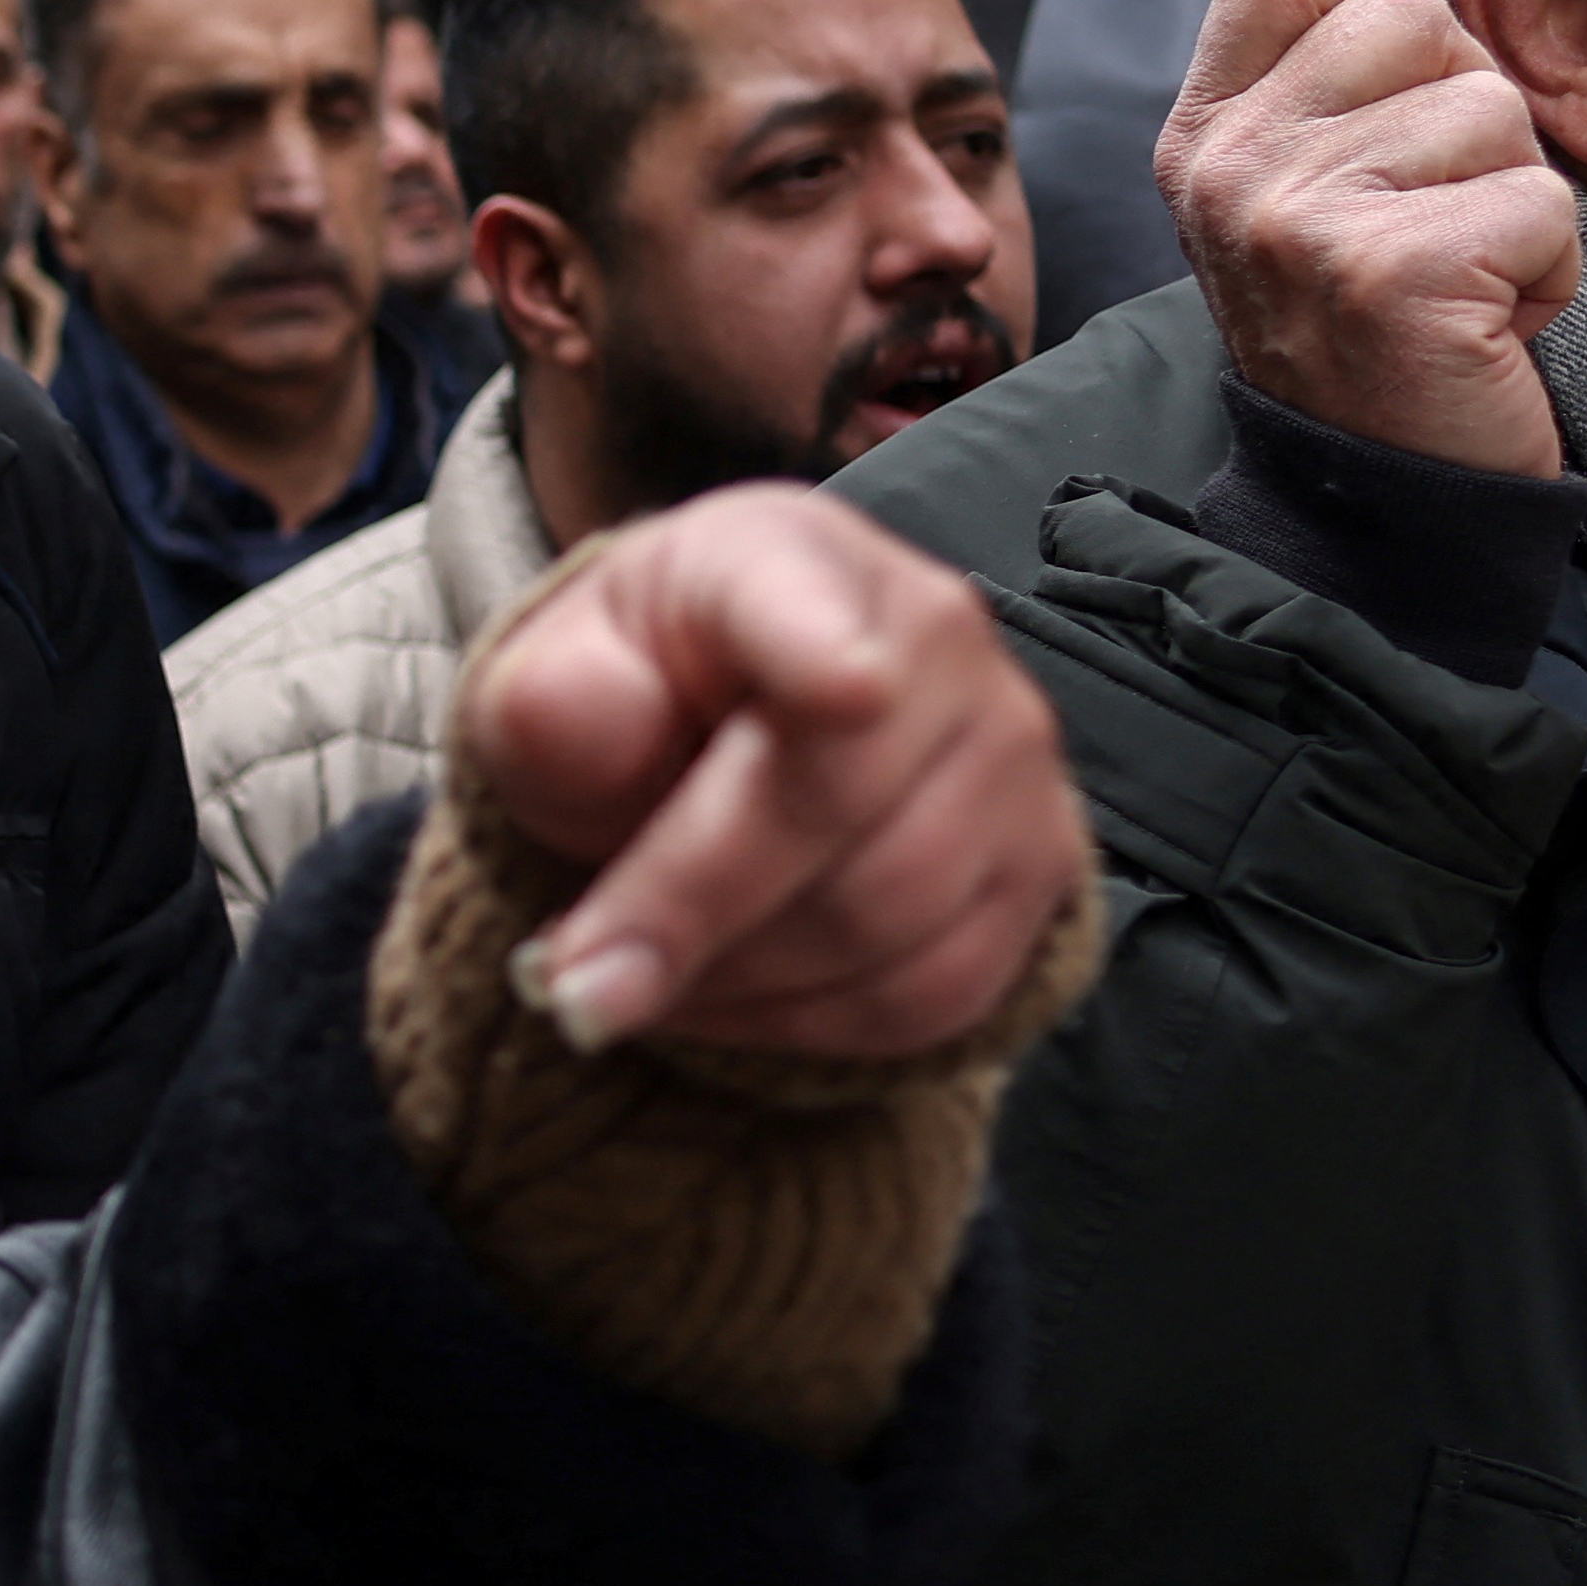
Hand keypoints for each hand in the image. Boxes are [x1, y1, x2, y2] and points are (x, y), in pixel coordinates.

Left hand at [458, 489, 1082, 1061]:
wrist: (717, 735)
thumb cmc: (630, 699)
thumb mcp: (549, 686)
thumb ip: (554, 704)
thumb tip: (587, 731)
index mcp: (787, 559)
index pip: (819, 606)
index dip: (836, 652)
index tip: (845, 691)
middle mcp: (937, 638)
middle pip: (838, 807)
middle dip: (688, 916)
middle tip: (571, 989)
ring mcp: (1009, 756)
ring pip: (887, 921)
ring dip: (736, 983)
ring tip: (633, 983)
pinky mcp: (1037, 870)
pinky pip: (935, 993)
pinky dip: (807, 1027)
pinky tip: (724, 1003)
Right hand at [1166, 0, 1575, 479]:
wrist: (1370, 492)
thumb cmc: (1362, 328)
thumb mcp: (1295, 190)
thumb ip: (1316, 76)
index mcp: (1203, 135)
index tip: (1397, 71)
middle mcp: (1232, 169)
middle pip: (1411, 14)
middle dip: (1464, 100)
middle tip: (1432, 200)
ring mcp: (1302, 219)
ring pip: (1492, 107)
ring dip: (1512, 192)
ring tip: (1459, 269)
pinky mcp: (1395, 272)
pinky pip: (1540, 199)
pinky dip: (1547, 266)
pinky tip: (1487, 317)